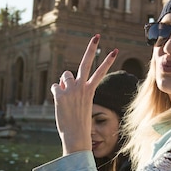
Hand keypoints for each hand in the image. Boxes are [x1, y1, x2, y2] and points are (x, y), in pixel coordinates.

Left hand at [51, 34, 117, 154]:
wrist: (75, 135)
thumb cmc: (79, 123)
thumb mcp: (80, 104)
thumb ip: (73, 90)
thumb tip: (61, 81)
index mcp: (90, 90)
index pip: (100, 71)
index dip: (108, 60)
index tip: (115, 50)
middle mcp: (81, 86)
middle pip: (86, 63)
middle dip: (92, 48)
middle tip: (97, 36)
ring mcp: (71, 89)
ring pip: (65, 76)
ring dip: (64, 83)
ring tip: (66, 98)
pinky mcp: (60, 94)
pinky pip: (55, 87)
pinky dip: (55, 93)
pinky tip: (59, 103)